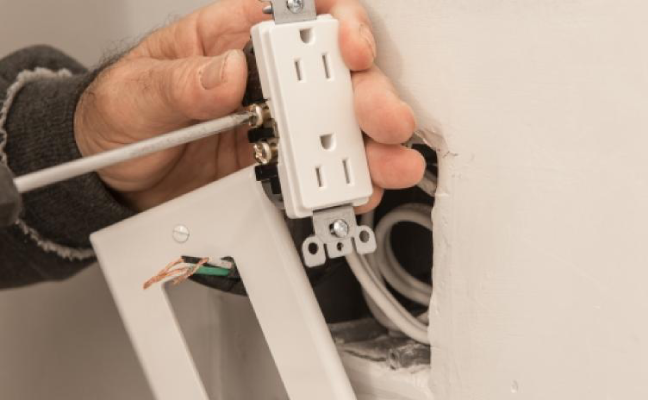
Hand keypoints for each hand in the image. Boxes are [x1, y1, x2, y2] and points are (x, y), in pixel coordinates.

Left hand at [75, 0, 424, 211]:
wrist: (115, 181)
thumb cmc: (122, 119)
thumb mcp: (136, 92)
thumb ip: (181, 82)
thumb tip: (227, 72)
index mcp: (234, 39)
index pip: (297, 14)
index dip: (336, 20)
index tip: (349, 43)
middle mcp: (268, 80)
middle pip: (337, 73)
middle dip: (369, 92)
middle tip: (381, 116)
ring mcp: (281, 125)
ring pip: (343, 124)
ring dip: (374, 143)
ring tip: (388, 162)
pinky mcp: (283, 167)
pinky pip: (325, 171)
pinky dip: (351, 182)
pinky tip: (363, 188)